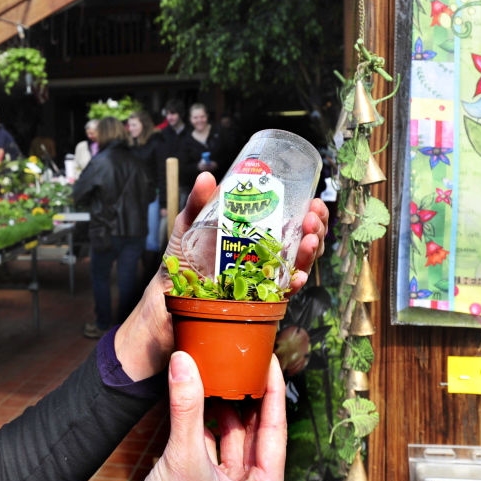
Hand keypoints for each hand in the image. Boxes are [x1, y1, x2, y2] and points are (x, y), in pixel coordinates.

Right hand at [109, 354, 286, 480]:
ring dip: (223, 410)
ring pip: (234, 440)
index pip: (275, 431)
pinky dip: (205, 427)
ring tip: (216, 374)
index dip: (273, 391)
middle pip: (257, 434)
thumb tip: (184, 362)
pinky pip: (216, 450)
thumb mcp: (181, 459)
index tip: (270, 359)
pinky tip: (197, 401)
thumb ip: (185, 407)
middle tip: (242, 360)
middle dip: (246, 397)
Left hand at [115, 172, 328, 379]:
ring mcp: (262, 282)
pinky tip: (298, 276)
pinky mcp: (256, 303)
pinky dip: (292, 285)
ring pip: (297, 268)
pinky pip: (280, 296)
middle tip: (315, 216)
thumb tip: (207, 176)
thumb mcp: (187, 227)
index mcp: (255, 239)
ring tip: (311, 238)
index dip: (309, 213)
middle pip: (301, 244)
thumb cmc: (179, 263)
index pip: (291, 224)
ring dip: (310, 253)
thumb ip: (197, 203)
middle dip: (315, 230)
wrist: (164, 300)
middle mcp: (264, 260)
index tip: (314, 201)